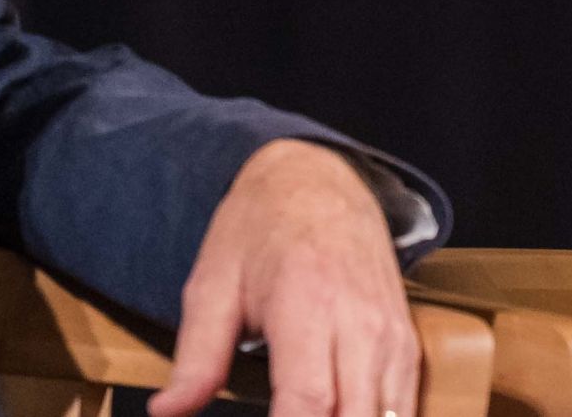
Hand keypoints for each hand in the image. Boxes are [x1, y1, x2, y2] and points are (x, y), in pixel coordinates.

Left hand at [155, 140, 417, 416]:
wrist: (321, 178)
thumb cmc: (259, 229)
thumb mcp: (212, 283)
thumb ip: (196, 356)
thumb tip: (166, 413)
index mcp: (307, 305)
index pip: (307, 400)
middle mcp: (360, 325)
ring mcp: (391, 339)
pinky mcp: (406, 348)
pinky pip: (403, 411)